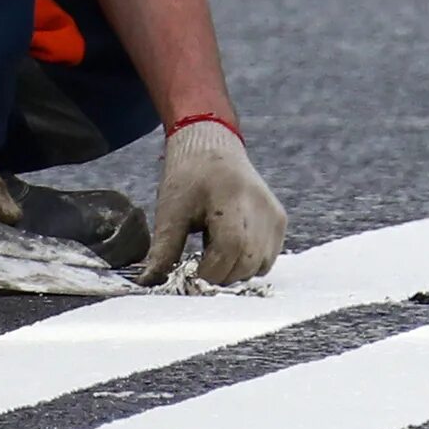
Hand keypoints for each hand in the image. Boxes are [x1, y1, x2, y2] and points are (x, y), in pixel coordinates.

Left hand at [139, 119, 285, 285]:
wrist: (211, 145)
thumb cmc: (187, 176)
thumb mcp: (170, 210)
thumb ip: (164, 249)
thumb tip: (148, 283)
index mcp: (231, 197)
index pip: (231, 248)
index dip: (211, 270)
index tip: (191, 272)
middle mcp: (260, 206)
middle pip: (248, 261)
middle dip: (221, 274)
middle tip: (199, 264)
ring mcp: (274, 214)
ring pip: (259, 265)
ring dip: (235, 270)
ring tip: (213, 249)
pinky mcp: (280, 220)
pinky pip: (268, 257)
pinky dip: (248, 262)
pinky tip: (228, 244)